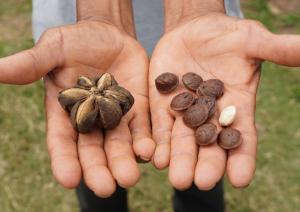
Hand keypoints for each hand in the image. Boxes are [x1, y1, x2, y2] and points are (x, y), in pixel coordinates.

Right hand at [0, 14, 154, 196]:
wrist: (109, 35)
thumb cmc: (77, 41)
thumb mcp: (54, 48)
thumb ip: (32, 63)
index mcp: (65, 112)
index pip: (62, 142)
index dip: (64, 160)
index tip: (68, 179)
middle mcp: (90, 121)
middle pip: (93, 151)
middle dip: (98, 169)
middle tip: (106, 188)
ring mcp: (115, 117)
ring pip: (119, 145)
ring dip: (124, 162)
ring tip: (130, 177)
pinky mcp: (138, 110)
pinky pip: (142, 129)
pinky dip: (145, 142)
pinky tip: (150, 152)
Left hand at [149, 11, 299, 189]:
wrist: (195, 29)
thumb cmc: (228, 36)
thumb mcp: (252, 40)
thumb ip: (276, 49)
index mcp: (237, 106)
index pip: (242, 137)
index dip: (242, 158)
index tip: (240, 179)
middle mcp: (211, 115)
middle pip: (210, 145)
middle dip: (207, 164)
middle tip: (203, 183)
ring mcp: (185, 111)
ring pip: (183, 141)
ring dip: (180, 160)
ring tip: (178, 179)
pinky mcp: (164, 103)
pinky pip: (161, 126)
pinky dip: (160, 142)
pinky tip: (157, 159)